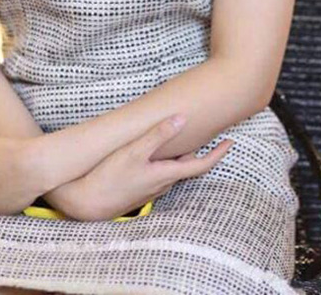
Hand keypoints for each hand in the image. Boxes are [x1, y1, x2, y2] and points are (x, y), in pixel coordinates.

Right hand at [46, 115, 233, 221]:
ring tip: (181, 135)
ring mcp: (152, 188)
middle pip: (187, 164)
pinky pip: (159, 172)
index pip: (201, 165)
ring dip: (180, 154)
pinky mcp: (140, 188)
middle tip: (206, 131)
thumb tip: (182, 118)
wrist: (89, 202)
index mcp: (166, 174)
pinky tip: (154, 150)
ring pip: (172, 168)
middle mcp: (163, 183)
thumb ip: (159, 134)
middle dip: (197, 149)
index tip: (231, 143)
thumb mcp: (135, 151)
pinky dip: (164, 159)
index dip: (218, 154)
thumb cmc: (110, 175)